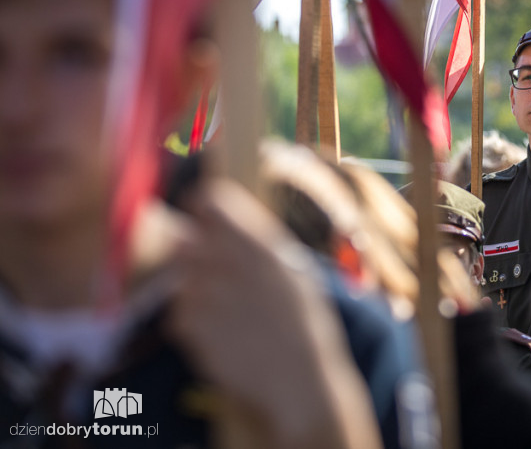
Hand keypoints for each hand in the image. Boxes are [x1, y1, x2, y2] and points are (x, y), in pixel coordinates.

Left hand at [170, 179, 381, 448]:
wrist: (298, 378)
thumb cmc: (306, 324)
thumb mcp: (295, 269)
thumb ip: (258, 240)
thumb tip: (223, 217)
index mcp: (257, 241)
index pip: (209, 200)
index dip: (204, 209)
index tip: (207, 221)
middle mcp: (226, 260)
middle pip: (185, 238)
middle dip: (198, 255)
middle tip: (221, 277)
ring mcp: (202, 293)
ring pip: (181, 276)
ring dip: (196, 289)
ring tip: (229, 312)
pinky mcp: (186, 325)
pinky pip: (177, 312)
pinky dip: (193, 322)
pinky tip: (224, 334)